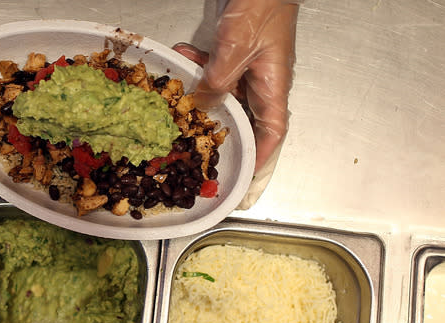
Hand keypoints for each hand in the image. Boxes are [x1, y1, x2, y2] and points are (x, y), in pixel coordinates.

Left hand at [174, 0, 299, 171]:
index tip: (244, 175)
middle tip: (196, 145)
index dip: (260, 157)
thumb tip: (202, 108)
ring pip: (224, 93)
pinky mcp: (236, 52)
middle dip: (219, 130)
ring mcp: (249, 66)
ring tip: (180, 96)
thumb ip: (218, 82)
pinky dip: (199, 67)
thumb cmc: (263, 4)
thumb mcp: (235, 49)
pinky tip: (183, 58)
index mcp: (273, 86)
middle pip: (244, 118)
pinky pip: (216, 69)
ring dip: (201, 94)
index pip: (272, 133)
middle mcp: (263, 81)